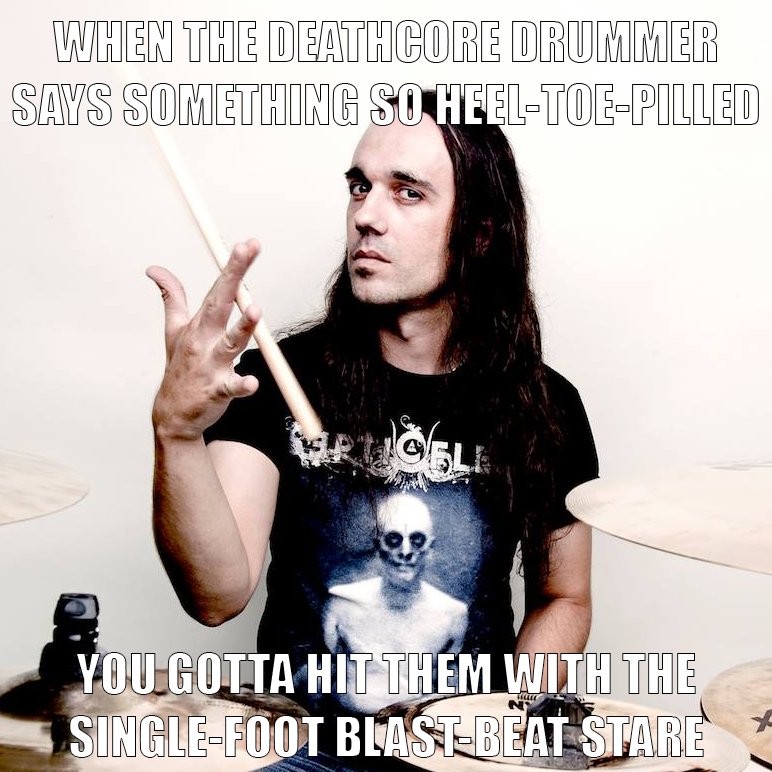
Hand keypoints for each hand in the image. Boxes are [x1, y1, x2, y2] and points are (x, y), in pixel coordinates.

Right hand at [147, 239, 261, 440]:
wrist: (173, 413)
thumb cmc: (179, 366)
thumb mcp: (173, 329)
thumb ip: (171, 297)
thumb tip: (154, 269)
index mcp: (199, 324)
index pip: (219, 288)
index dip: (233, 265)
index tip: (248, 243)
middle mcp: (204, 339)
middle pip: (222, 302)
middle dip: (234, 276)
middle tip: (247, 250)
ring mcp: (210, 365)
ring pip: (230, 343)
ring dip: (242, 328)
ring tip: (256, 311)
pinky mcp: (218, 391)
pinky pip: (232, 387)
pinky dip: (242, 385)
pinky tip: (251, 382)